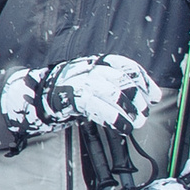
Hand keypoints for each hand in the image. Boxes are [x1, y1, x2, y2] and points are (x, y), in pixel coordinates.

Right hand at [1, 53, 162, 139]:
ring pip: (112, 93)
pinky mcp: (73, 98)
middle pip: (120, 79)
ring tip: (137, 122)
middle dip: (138, 97)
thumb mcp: (90, 82)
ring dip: (128, 109)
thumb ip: (112, 84)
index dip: (142, 79)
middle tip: (144, 111)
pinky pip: (99, 107)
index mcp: (92, 63)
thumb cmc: (67, 93)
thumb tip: (147, 95)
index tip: (155, 94)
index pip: (124, 65)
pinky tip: (122, 127)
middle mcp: (87, 69)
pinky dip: (114, 118)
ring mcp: (79, 82)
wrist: (35, 97)